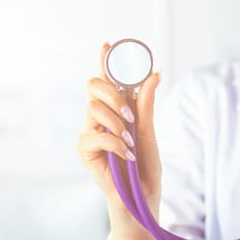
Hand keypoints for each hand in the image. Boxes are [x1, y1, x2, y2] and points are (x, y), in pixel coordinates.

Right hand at [78, 42, 162, 210]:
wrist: (142, 195)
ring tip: (131, 142)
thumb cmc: (144, 165)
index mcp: (115, 111)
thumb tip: (155, 74)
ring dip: (117, 123)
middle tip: (130, 114)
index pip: (107, 81)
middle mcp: (99, 118)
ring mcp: (90, 133)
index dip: (105, 62)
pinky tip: (126, 155)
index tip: (108, 44)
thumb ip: (146, 104)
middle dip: (113, 95)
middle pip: (94, 87)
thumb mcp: (148, 131)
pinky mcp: (85, 150)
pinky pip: (95, 135)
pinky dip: (115, 143)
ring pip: (93, 108)